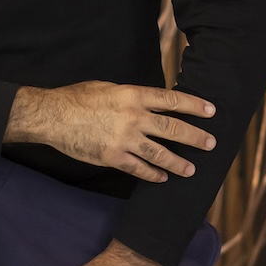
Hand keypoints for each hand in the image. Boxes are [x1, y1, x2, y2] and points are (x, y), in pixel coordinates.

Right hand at [4, 81, 216, 181]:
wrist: (53, 116)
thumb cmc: (78, 97)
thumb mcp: (109, 87)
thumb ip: (132, 96)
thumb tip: (151, 101)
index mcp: (133, 95)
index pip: (172, 100)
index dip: (194, 106)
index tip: (211, 111)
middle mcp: (134, 117)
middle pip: (172, 129)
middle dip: (195, 137)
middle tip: (211, 143)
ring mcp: (124, 140)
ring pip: (160, 154)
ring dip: (178, 162)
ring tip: (191, 169)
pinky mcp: (113, 158)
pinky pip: (139, 169)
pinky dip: (153, 175)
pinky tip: (162, 178)